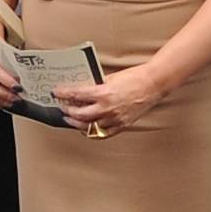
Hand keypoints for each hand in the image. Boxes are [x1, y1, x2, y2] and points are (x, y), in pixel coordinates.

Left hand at [51, 62, 167, 136]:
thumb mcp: (111, 78)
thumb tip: (81, 90)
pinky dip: (92, 132)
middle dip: (68, 111)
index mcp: (104, 93)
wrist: (154, 84)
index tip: (56, 93)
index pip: (77, 95)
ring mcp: (115, 118)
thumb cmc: (135, 78)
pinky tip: (86, 128)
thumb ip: (96, 86)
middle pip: (79, 115)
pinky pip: (102, 133)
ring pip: (89, 127)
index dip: (63, 94)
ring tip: (71, 119)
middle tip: (63, 107)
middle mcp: (108, 108)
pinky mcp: (122, 125)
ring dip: (77, 123)